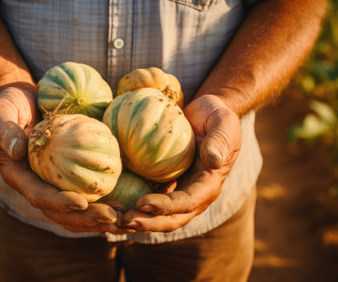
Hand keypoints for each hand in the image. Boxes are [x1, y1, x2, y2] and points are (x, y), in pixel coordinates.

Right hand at [0, 86, 127, 232]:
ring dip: (99, 217)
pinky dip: (105, 199)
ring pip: (76, 209)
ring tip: (124, 219)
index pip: (39, 195)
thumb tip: (17, 151)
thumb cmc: (10, 105)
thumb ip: (6, 130)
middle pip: (61, 211)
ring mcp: (53, 182)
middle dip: (86, 219)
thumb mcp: (1, 112)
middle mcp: (37, 184)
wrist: (23, 101)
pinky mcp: (67, 174)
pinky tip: (127, 200)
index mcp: (19, 175)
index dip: (59, 202)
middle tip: (112, 218)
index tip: (82, 203)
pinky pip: (86, 190)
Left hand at [123, 94, 240, 231]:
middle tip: (125, 220)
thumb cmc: (215, 115)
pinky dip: (134, 206)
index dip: (166, 207)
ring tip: (116, 220)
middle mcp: (194, 195)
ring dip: (139, 220)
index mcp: (209, 184)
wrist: (204, 113)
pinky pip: (150, 199)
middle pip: (172, 218)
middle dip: (149, 223)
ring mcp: (178, 192)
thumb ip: (220, 140)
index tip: (143, 203)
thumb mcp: (223, 122)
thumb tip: (213, 161)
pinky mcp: (165, 185)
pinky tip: (115, 205)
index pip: (187, 203)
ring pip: (159, 216)